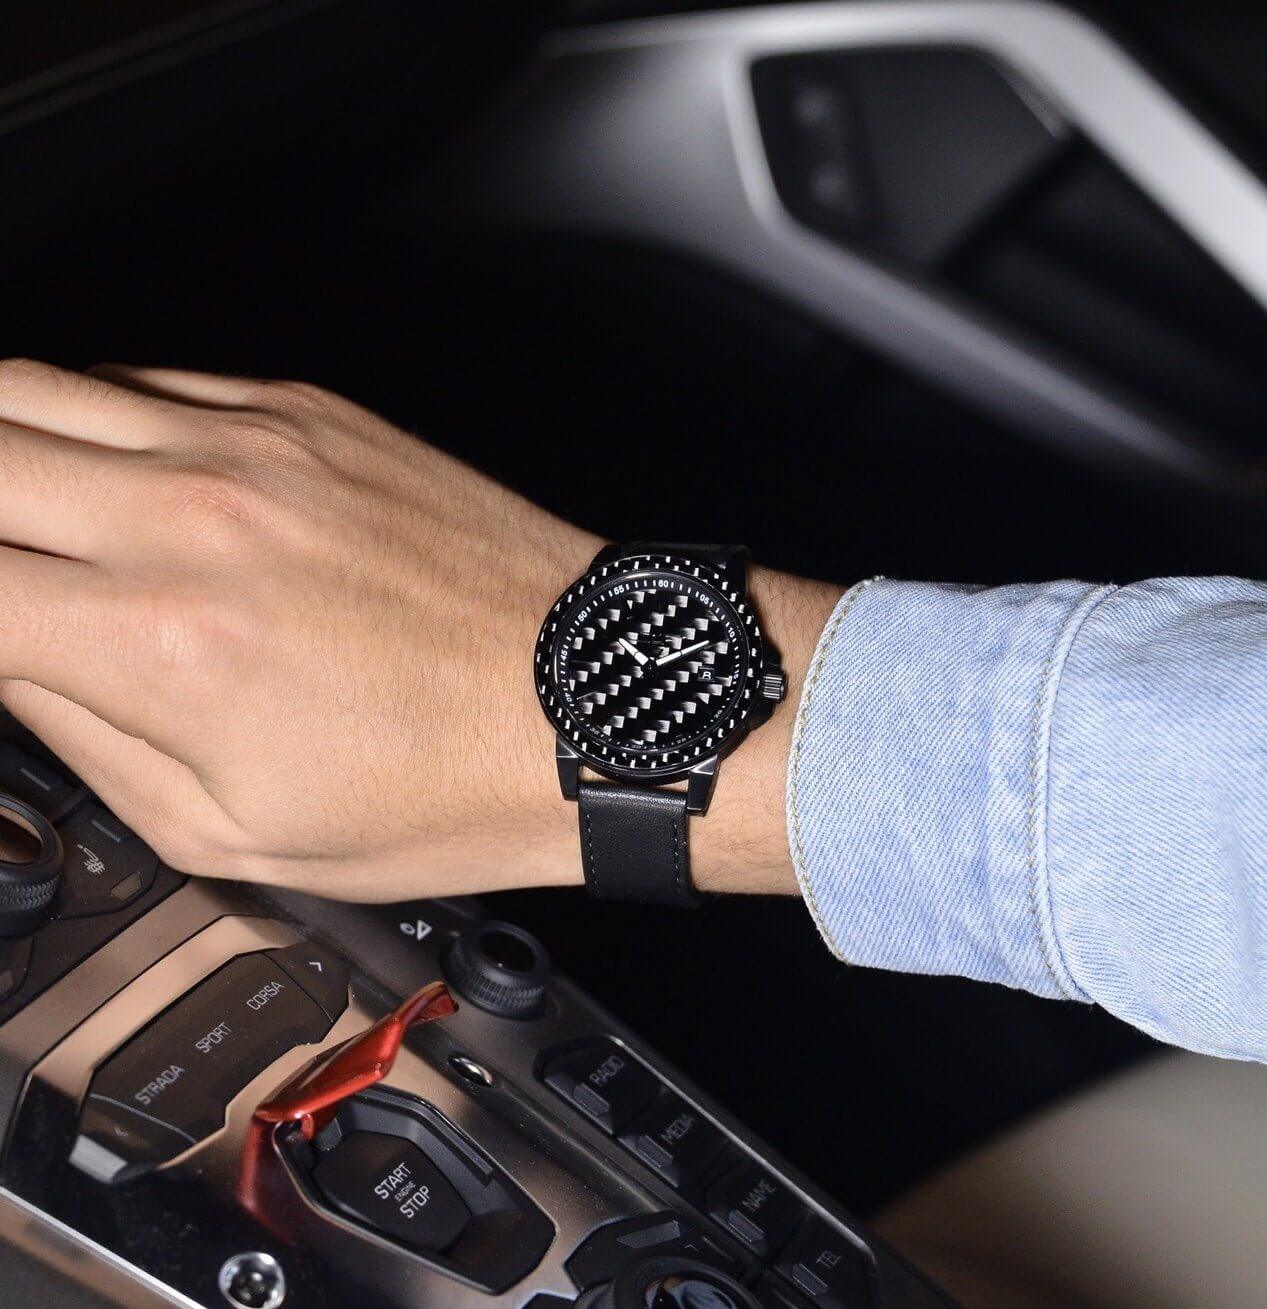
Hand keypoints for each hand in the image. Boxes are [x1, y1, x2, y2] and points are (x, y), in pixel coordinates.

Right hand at [0, 361, 835, 898]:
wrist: (588, 702)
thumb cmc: (450, 780)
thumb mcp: (239, 830)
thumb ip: (91, 738)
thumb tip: (17, 667)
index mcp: (161, 640)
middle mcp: (194, 515)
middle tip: (5, 577)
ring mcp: (254, 445)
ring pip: (32, 388)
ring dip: (1, 450)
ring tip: (28, 520)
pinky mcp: (311, 415)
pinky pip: (147, 377)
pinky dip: (94, 415)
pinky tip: (113, 472)